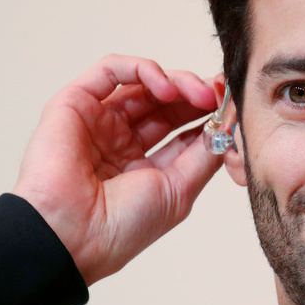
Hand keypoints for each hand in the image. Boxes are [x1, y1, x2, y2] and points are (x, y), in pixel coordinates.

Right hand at [11, 55, 221, 284]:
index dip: (208, 115)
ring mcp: (98, 121)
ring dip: (178, 82)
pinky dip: (143, 70)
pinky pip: (111, 70)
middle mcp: (120, 141)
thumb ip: (206, 154)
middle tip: (219, 93)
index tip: (232, 107)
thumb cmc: (120, 227)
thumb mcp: (179, 190)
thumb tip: (229, 122)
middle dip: (197, 94)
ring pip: (143, 83)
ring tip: (199, 93)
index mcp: (143, 167)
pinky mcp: (75, 102)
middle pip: (167, 103)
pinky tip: (166, 87)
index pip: (182, 130)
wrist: (73, 235)